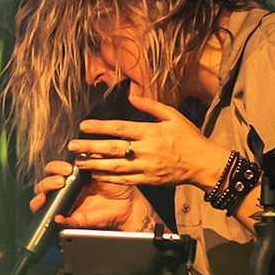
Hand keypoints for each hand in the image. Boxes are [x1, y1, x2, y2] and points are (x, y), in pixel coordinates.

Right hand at [29, 160, 152, 230]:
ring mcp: (67, 206)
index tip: (67, 168)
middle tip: (61, 181)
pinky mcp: (74, 220)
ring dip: (40, 199)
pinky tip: (58, 218)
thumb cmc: (116, 183)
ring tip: (49, 196)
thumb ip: (92, 157)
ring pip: (43, 203)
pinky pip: (61, 223)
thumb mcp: (105, 166)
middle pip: (43, 186)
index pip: (52, 170)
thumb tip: (81, 148)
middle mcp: (65, 190)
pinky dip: (58, 221)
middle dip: (47, 182)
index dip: (54, 168)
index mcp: (70, 176)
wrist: (128, 204)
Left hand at [69, 84, 228, 189]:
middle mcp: (146, 150)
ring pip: (115, 166)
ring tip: (78, 162)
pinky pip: (124, 179)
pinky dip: (108, 178)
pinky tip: (95, 175)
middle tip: (72, 146)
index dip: (100, 127)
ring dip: (95, 165)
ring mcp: (146, 167)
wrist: (203, 163)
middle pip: (113, 148)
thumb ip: (150, 106)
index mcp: (151, 132)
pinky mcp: (148, 180)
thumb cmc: (189, 137)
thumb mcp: (173, 116)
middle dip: (90, 147)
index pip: (120, 128)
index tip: (84, 126)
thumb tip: (131, 95)